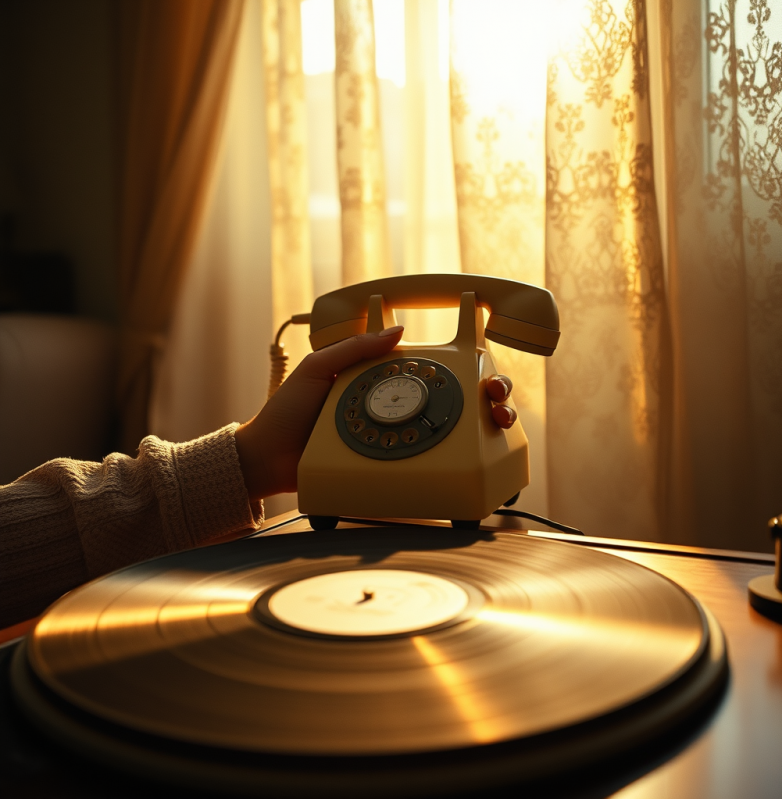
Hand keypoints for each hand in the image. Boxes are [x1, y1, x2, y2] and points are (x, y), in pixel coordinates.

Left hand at [235, 326, 516, 500]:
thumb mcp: (319, 369)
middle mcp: (399, 412)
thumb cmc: (286, 412)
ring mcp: (399, 442)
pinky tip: (476, 462)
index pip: (435, 370)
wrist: (266, 460)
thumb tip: (400, 330)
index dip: (467, 365)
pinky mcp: (392, 470)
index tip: (485, 360)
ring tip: (497, 425)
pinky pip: (430, 468)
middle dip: (492, 398)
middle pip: (459, 404)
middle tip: (497, 399)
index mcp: (385, 384)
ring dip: (486, 431)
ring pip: (455, 437)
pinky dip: (458, 466)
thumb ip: (356, 348)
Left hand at [236, 326, 404, 499]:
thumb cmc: (284, 411)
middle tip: (422, 393)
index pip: (384, 363)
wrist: (268, 457)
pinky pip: (383, 448)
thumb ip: (352, 348)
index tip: (420, 363)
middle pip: (394, 393)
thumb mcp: (316, 368)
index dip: (402, 362)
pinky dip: (389, 445)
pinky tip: (397, 442)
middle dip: (407, 394)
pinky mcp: (362, 454)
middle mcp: (357, 401)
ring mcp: (361, 428)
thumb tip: (393, 333)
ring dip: (399, 421)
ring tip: (411, 418)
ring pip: (393, 422)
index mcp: (348, 375)